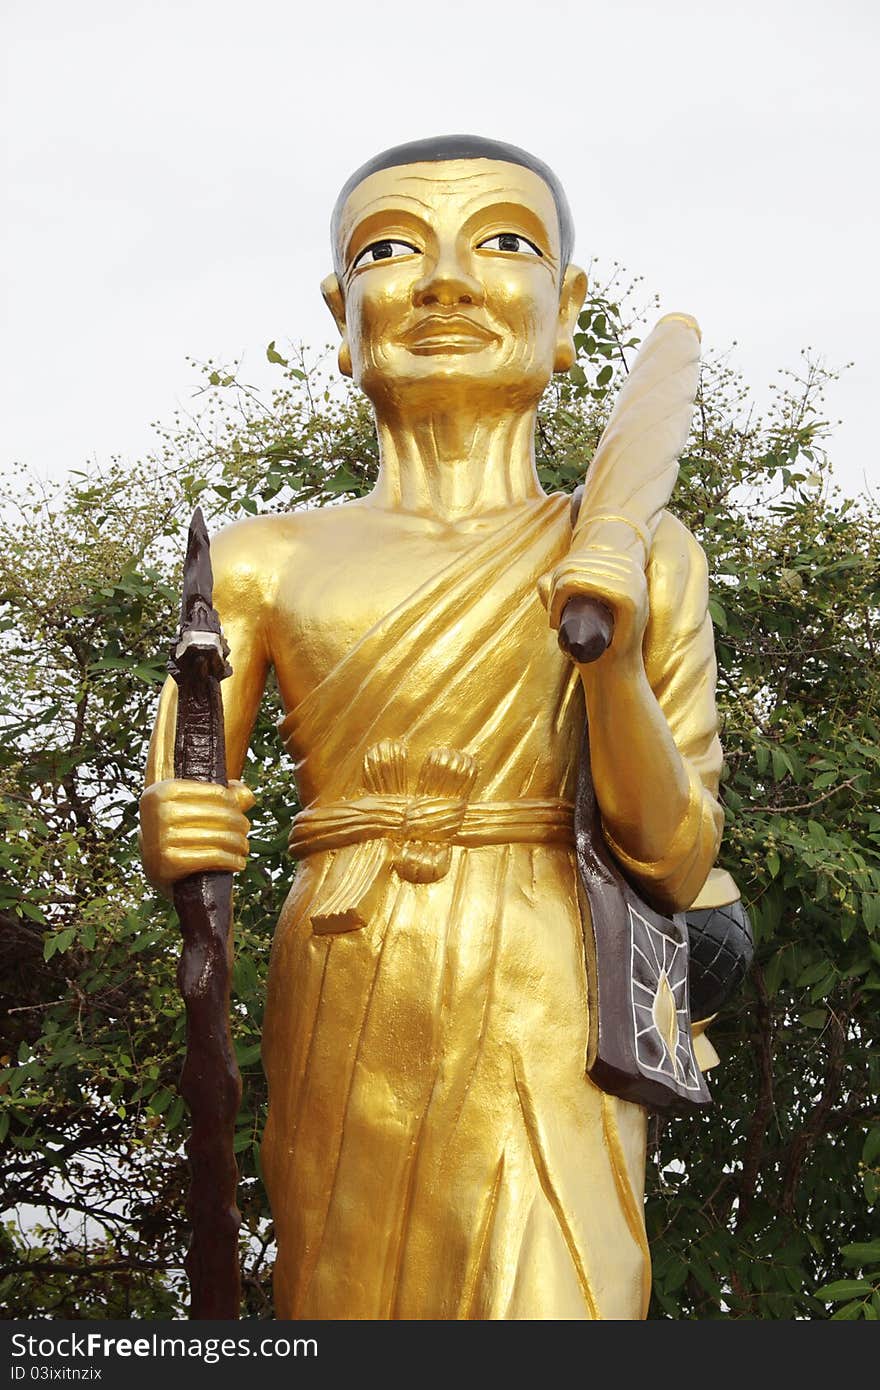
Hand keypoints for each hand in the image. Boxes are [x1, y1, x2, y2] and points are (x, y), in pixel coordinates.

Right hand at [139, 778, 254, 897]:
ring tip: (243, 847)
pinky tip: (238, 863)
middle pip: (222, 815)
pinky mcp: (170, 861)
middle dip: (240, 825)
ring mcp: (163, 838)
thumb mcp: (189, 806)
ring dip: (239, 844)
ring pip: (220, 837)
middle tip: (245, 832)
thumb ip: (219, 797)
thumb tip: (247, 795)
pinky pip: (214, 857)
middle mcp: (161, 812)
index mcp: (164, 790)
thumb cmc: (177, 830)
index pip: (217, 793)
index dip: (235, 804)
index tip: (240, 813)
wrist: (151, 867)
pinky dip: (232, 861)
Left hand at [552, 535, 648, 669]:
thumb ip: (562, 591)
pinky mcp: (629, 600)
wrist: (613, 674)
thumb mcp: (578, 611)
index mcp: (625, 565)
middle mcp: (632, 568)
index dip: (559, 577)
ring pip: (573, 572)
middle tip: (554, 617)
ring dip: (554, 597)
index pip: (580, 556)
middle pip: (574, 563)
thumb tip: (546, 578)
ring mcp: (633, 583)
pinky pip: (581, 583)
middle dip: (554, 589)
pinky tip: (556, 620)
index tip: (556, 607)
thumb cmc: (595, 643)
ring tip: (555, 621)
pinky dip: (559, 598)